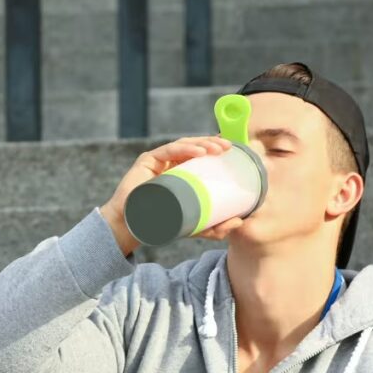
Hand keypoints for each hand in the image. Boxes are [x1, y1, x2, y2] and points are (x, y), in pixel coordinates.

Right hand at [99, 135, 242, 255]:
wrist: (133, 228)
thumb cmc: (161, 225)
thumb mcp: (194, 226)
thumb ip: (215, 227)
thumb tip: (240, 222)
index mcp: (181, 172)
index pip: (200, 155)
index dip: (216, 149)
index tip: (233, 150)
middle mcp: (170, 163)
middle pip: (194, 146)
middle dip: (213, 143)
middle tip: (229, 148)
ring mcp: (158, 160)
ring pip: (184, 145)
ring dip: (203, 143)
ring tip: (218, 149)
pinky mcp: (147, 160)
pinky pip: (169, 149)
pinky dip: (186, 148)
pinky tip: (200, 152)